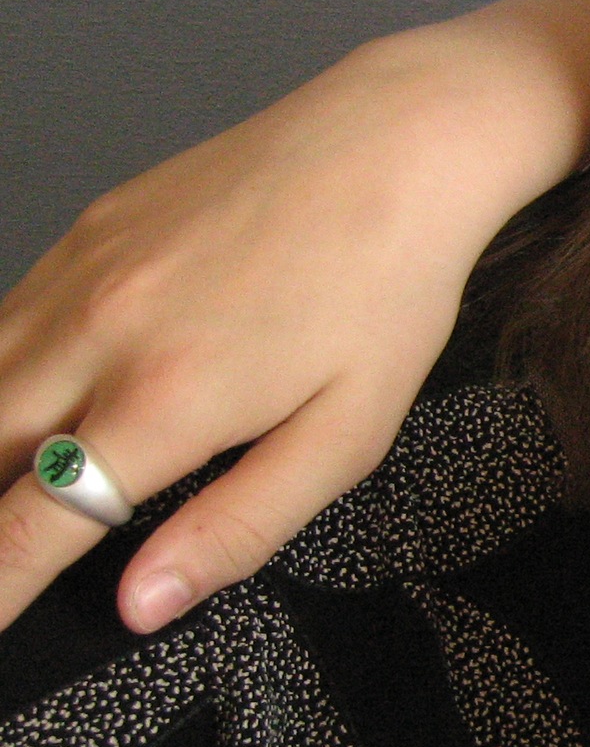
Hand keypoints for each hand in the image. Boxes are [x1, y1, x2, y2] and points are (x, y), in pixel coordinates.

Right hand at [0, 0, 589, 632]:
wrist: (393, 145)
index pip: (32, 521)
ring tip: (7, 488)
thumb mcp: (346, 435)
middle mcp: (96, 334)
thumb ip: (237, 525)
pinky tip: (24, 402)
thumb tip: (142, 601)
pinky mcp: (85, 230)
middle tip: (0, 560)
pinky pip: (4, 318)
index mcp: (163, 399)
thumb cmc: (388, 292)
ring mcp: (80, 274)